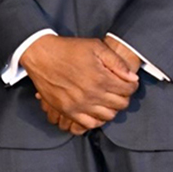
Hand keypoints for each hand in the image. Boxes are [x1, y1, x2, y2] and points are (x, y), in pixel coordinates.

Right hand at [20, 34, 137, 130]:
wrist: (40, 55)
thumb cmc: (67, 49)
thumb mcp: (96, 47)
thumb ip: (117, 62)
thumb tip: (131, 77)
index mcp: (101, 78)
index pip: (128, 89)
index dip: (132, 85)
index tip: (128, 82)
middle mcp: (91, 94)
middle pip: (120, 104)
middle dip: (123, 96)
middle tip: (118, 90)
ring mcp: (79, 105)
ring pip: (107, 116)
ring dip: (111, 108)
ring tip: (107, 100)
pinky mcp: (67, 110)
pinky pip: (88, 124)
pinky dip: (96, 120)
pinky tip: (95, 111)